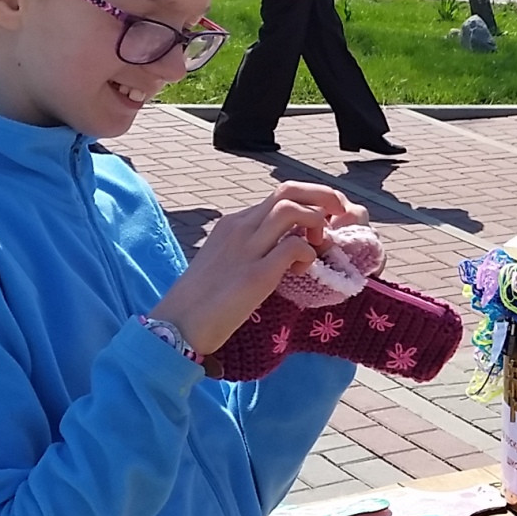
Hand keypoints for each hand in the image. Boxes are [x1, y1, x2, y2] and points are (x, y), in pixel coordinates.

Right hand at [151, 183, 363, 352]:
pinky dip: (308, 254)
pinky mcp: (255, 275)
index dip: (311, 202)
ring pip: (293, 210)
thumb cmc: (202, 300)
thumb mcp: (226, 262)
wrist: (177, 324)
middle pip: (289, 191)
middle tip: (338, 220)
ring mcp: (247, 249)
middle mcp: (240, 228)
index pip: (280, 195)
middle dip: (324, 197)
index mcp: (234, 224)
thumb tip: (281, 250)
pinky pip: (294, 248)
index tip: (326, 221)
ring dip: (317, 223)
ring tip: (319, 247)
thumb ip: (250, 249)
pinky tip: (302, 270)